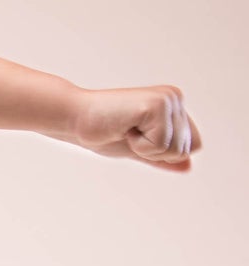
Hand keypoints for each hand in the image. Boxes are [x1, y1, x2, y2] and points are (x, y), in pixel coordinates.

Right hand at [68, 84, 200, 170]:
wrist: (75, 119)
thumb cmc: (102, 132)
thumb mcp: (138, 148)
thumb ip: (163, 156)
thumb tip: (188, 167)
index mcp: (173, 105)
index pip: (191, 146)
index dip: (161, 153)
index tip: (134, 136)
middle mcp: (174, 98)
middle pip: (184, 150)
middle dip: (153, 152)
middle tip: (127, 133)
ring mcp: (167, 99)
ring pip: (175, 149)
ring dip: (144, 148)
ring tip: (125, 129)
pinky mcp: (157, 105)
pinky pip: (160, 144)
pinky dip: (139, 145)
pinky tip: (124, 128)